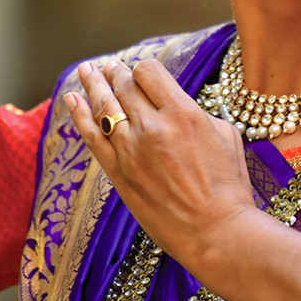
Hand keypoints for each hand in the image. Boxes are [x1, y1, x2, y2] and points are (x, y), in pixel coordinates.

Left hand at [65, 57, 255, 276]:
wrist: (216, 232)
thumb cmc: (228, 186)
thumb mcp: (226, 135)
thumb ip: (196, 112)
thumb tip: (176, 104)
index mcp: (183, 113)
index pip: (149, 72)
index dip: (144, 69)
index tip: (144, 73)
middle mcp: (153, 127)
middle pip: (124, 87)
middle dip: (117, 74)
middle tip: (111, 67)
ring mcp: (131, 151)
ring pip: (104, 106)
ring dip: (94, 84)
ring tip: (87, 69)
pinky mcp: (118, 173)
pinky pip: (92, 137)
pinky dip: (79, 115)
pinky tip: (72, 98)